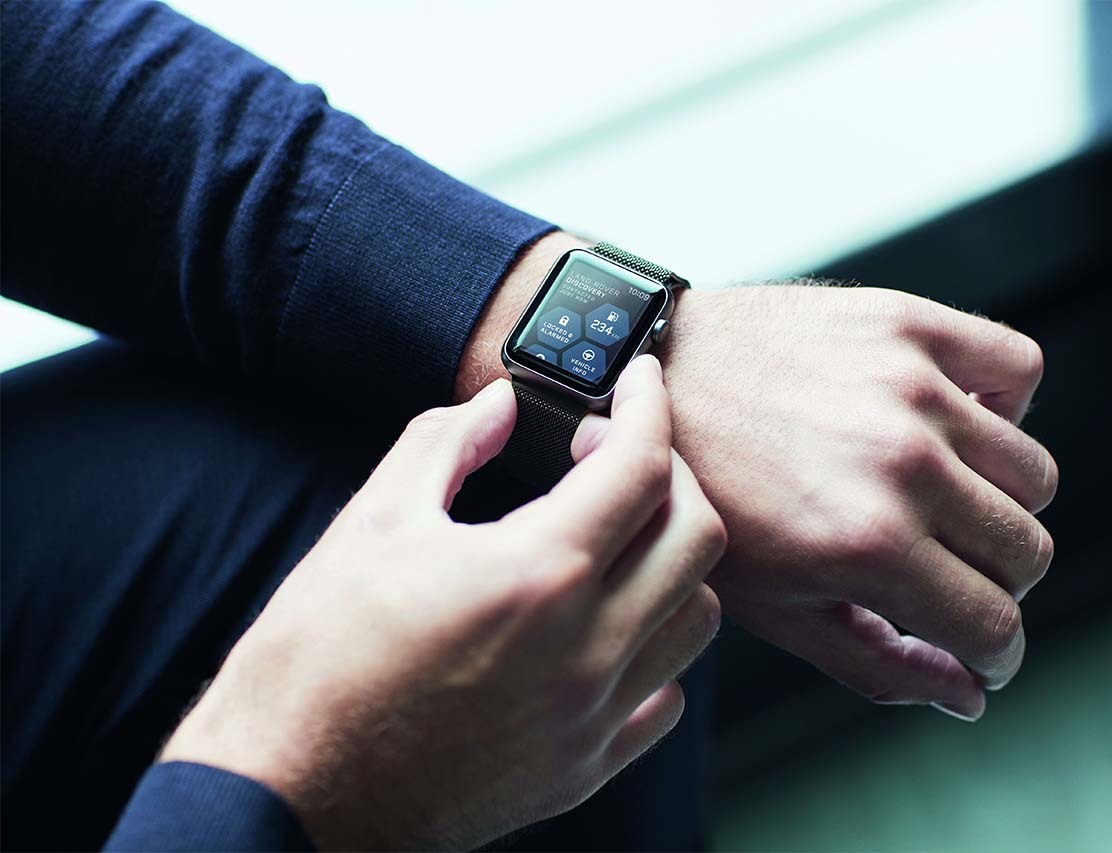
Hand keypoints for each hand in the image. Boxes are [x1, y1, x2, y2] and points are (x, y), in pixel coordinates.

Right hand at [161, 356, 725, 849]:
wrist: (289, 794)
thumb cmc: (315, 661)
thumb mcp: (371, 524)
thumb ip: (446, 444)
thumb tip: (498, 405)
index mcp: (535, 574)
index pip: (640, 466)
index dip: (647, 405)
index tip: (637, 382)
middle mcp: (584, 648)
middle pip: (698, 536)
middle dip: (672, 473)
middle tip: (616, 455)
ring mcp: (591, 716)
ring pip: (696, 618)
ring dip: (672, 560)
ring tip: (617, 539)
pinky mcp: (582, 768)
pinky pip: (664, 697)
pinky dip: (653, 647)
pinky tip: (606, 627)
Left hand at [662, 284, 1057, 719]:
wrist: (652, 375)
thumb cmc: (703, 496)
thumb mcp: (771, 605)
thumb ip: (877, 663)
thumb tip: (970, 695)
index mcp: (866, 544)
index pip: (996, 624)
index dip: (995, 654)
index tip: (982, 647)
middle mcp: (903, 464)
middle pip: (1028, 553)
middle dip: (997, 586)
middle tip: (949, 573)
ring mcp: (911, 387)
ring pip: (1034, 474)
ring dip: (1000, 503)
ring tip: (943, 498)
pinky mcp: (908, 323)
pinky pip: (1020, 366)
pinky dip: (1007, 400)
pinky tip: (955, 422)